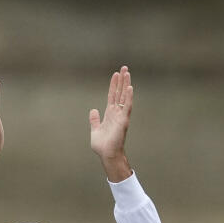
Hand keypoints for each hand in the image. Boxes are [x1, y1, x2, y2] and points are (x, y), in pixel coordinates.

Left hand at [86, 65, 133, 181]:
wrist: (107, 155)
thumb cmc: (102, 145)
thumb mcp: (95, 130)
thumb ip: (94, 119)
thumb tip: (93, 110)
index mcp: (110, 114)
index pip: (112, 96)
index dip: (114, 85)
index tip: (116, 74)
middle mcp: (117, 113)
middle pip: (120, 93)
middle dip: (122, 80)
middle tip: (125, 67)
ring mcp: (121, 116)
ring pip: (124, 96)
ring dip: (126, 84)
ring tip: (127, 72)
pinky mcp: (123, 121)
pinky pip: (127, 106)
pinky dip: (129, 97)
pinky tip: (130, 87)